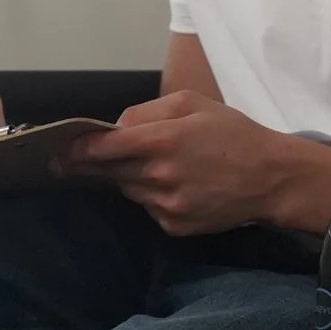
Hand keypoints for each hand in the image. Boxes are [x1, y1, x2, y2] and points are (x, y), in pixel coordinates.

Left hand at [64, 92, 330, 235]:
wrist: (272, 177)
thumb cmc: (233, 133)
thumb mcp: (192, 104)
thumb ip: (148, 111)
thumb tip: (115, 127)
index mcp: (163, 140)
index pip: (104, 148)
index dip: (77, 150)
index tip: (58, 150)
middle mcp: (160, 176)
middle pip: (110, 172)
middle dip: (93, 166)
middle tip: (71, 161)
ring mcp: (167, 205)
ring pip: (129, 191)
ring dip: (128, 179)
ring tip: (150, 166)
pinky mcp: (175, 226)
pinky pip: (150, 209)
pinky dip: (152, 197)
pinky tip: (175, 185)